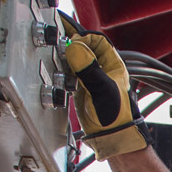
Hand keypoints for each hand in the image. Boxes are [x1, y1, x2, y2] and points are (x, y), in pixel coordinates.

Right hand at [59, 11, 147, 159]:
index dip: (81, 34)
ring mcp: (94, 80)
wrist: (113, 140)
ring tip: (55, 50)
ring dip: (67, 55)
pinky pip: (73, 72)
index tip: (65, 32)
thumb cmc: (116, 119)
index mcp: (114, 66)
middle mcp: (105, 71)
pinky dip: (64, 68)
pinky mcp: (85, 90)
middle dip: (71, 41)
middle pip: (86, 47)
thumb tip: (75, 48)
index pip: (97, 40)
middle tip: (56, 37)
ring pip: (79, 59)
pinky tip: (58, 70)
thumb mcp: (101, 90)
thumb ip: (89, 69)